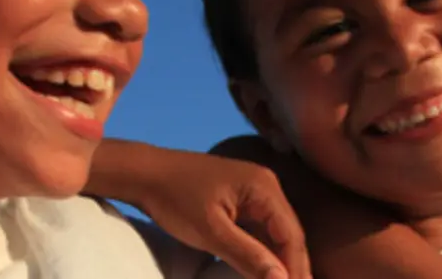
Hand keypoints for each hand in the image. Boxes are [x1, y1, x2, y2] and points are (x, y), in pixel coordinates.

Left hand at [101, 142, 309, 278]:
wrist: (144, 173)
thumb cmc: (174, 198)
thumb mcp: (211, 232)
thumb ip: (248, 256)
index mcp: (264, 188)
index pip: (292, 236)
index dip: (297, 269)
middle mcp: (266, 186)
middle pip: (289, 234)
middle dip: (293, 267)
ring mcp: (253, 191)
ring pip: (275, 233)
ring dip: (280, 260)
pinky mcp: (240, 199)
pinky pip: (259, 228)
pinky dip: (263, 250)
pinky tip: (265, 270)